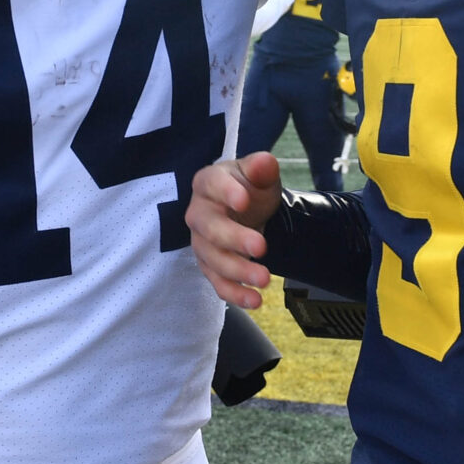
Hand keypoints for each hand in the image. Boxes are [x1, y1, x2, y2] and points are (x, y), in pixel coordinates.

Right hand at [186, 153, 283, 309]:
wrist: (249, 210)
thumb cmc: (250, 187)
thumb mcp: (259, 174)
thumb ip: (261, 168)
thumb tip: (265, 163)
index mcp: (207, 183)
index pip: (212, 184)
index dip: (226, 192)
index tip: (244, 201)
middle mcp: (199, 213)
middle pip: (209, 228)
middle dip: (234, 239)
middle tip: (261, 247)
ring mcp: (202, 243)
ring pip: (213, 260)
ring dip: (238, 271)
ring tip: (265, 278)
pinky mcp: (210, 266)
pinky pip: (218, 283)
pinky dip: (235, 294)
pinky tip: (255, 300)